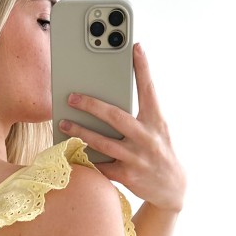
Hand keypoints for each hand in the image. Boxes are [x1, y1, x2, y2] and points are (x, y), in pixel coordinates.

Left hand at [58, 42, 186, 211]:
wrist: (172, 187)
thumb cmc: (159, 150)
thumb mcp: (158, 128)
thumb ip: (141, 112)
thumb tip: (113, 94)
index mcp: (156, 121)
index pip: (149, 90)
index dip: (143, 68)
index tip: (135, 47)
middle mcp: (147, 138)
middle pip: (115, 117)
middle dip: (91, 105)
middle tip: (72, 96)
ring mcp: (137, 158)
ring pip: (102, 142)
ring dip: (80, 131)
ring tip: (63, 122)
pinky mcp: (127, 176)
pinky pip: (100, 165)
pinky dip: (84, 157)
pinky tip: (69, 148)